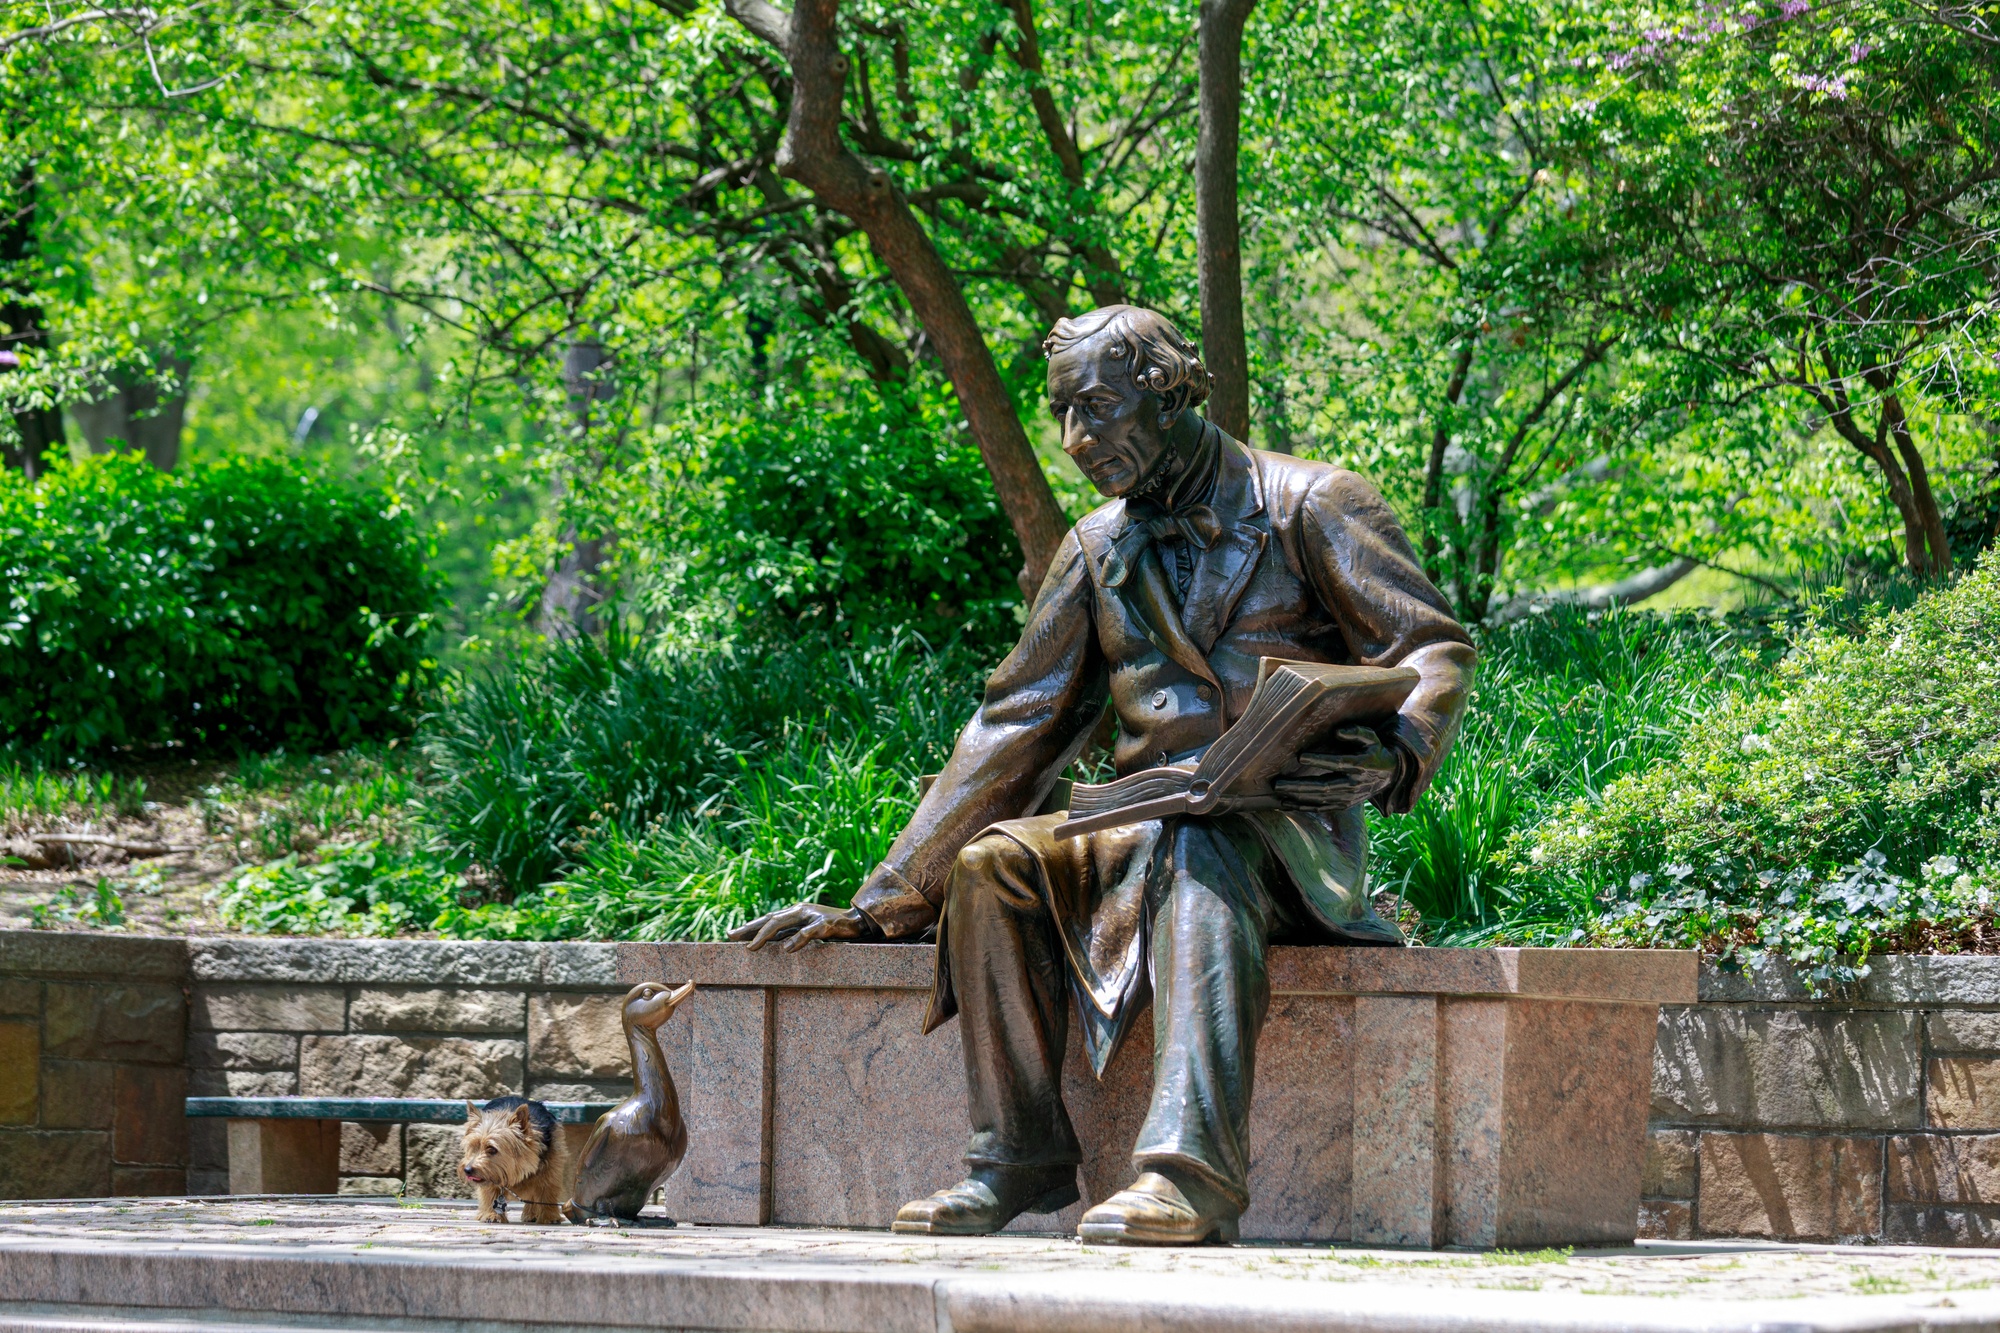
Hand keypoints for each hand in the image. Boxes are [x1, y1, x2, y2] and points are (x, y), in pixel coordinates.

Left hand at [727, 902, 878, 951]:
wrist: (856, 922)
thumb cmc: (829, 927)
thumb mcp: (805, 929)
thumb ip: (789, 933)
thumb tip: (768, 942)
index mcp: (794, 912)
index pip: (767, 919)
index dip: (749, 926)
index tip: (731, 935)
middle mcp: (799, 911)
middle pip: (771, 920)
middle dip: (751, 930)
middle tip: (734, 940)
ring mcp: (811, 916)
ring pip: (783, 923)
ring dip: (765, 935)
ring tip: (752, 947)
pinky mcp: (824, 924)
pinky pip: (808, 932)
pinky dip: (796, 940)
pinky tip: (787, 950)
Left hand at [1271, 725, 1400, 811]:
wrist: (1389, 776)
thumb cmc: (1374, 752)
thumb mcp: (1371, 739)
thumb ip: (1356, 732)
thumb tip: (1337, 732)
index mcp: (1360, 766)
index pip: (1338, 764)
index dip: (1320, 761)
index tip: (1300, 756)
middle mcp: (1353, 784)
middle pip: (1324, 787)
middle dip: (1300, 786)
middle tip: (1278, 783)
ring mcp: (1348, 798)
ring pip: (1320, 800)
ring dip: (1298, 797)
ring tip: (1278, 792)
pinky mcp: (1343, 805)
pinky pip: (1321, 808)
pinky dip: (1303, 807)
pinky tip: (1286, 804)